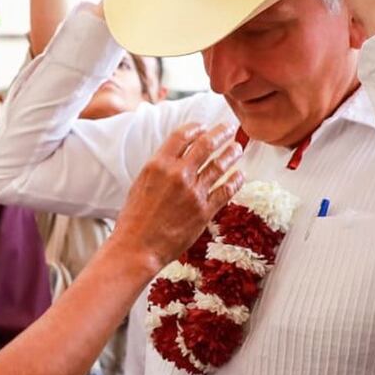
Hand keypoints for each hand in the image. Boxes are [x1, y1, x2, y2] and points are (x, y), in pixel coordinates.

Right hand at [111, 122, 243, 271]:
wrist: (137, 247)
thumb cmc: (134, 219)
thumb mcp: (141, 184)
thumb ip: (160, 169)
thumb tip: (177, 159)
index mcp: (158, 165)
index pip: (182, 136)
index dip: (196, 127)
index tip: (203, 126)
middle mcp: (177, 174)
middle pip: (205, 144)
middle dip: (220, 132)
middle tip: (229, 127)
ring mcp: (193, 192)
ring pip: (220, 165)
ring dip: (231, 153)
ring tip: (237, 148)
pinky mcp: (205, 210)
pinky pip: (226, 190)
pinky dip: (236, 180)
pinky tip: (240, 175)